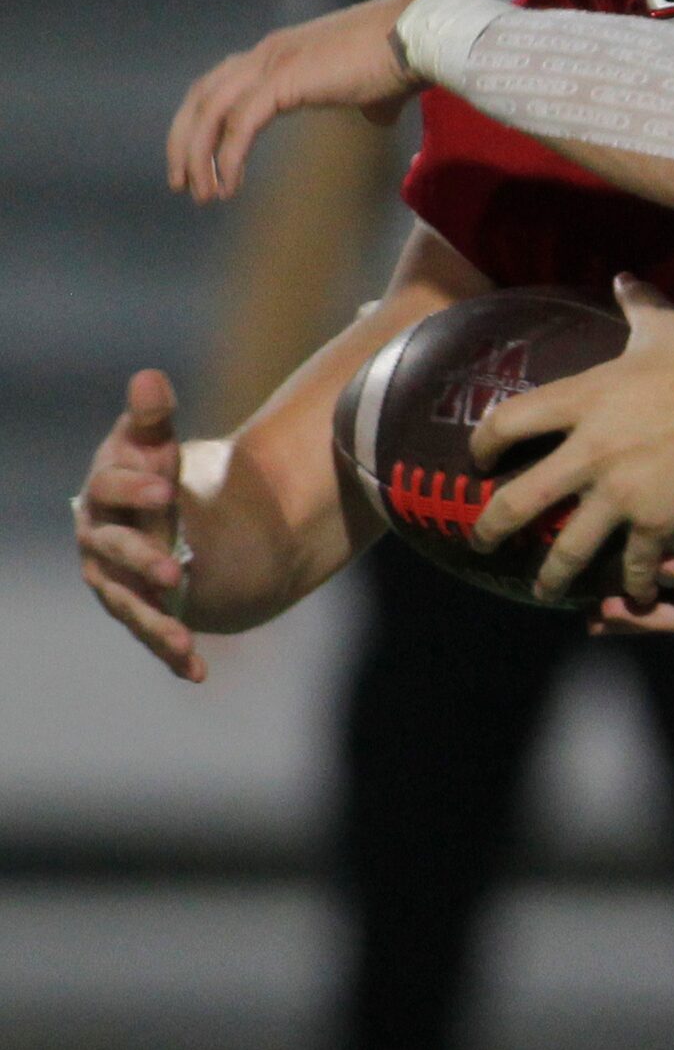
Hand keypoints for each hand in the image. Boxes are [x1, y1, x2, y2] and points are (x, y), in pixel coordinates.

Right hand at [74, 371, 205, 682]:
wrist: (153, 513)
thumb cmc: (150, 468)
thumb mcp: (153, 441)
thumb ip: (152, 416)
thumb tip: (149, 377)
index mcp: (101, 495)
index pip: (110, 491)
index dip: (135, 489)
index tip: (168, 488)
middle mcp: (98, 541)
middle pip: (113, 553)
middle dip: (141, 560)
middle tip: (175, 569)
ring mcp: (114, 580)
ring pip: (128, 603)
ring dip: (154, 622)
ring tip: (184, 638)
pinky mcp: (137, 607)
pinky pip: (152, 632)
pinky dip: (172, 652)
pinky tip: (198, 672)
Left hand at [168, 0, 420, 201]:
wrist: (416, 39)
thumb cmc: (402, 59)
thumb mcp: (374, 86)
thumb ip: (368, 103)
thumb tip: (378, 118)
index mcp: (280, 52)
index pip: (220, 85)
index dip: (203, 123)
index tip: (201, 161)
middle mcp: (266, 53)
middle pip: (201, 97)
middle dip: (185, 142)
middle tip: (182, 183)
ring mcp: (271, 63)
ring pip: (210, 112)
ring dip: (198, 155)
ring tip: (203, 194)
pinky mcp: (283, 81)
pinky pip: (239, 125)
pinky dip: (228, 157)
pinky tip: (230, 184)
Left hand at [471, 276, 673, 603]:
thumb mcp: (662, 326)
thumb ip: (636, 304)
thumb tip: (624, 278)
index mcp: (582, 400)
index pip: (506, 423)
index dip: (482, 445)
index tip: (478, 460)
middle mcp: (588, 451)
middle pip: (516, 502)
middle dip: (490, 528)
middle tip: (482, 541)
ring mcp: (620, 491)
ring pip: (566, 548)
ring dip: (551, 576)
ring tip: (545, 591)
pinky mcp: (656, 520)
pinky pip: (633, 563)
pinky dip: (633, 584)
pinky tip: (633, 595)